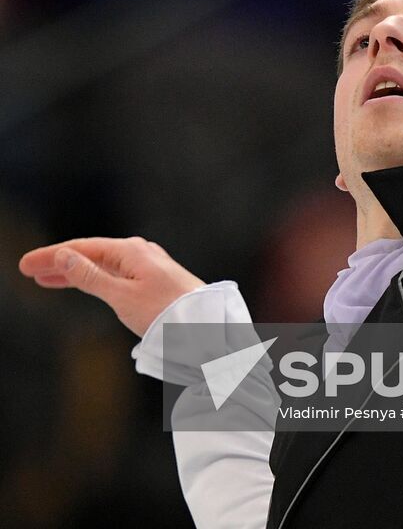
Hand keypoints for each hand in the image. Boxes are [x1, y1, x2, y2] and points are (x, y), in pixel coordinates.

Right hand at [19, 237, 204, 336]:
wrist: (205, 325)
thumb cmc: (167, 312)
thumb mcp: (121, 296)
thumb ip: (91, 277)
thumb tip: (64, 256)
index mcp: (130, 251)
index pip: (82, 248)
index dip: (52, 255)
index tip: (26, 264)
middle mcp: (139, 252)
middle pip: (91, 254)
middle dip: (59, 262)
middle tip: (30, 271)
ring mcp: (148, 264)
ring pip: (103, 264)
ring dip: (75, 271)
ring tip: (47, 279)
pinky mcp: (154, 278)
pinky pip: (115, 273)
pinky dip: (95, 278)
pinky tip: (85, 282)